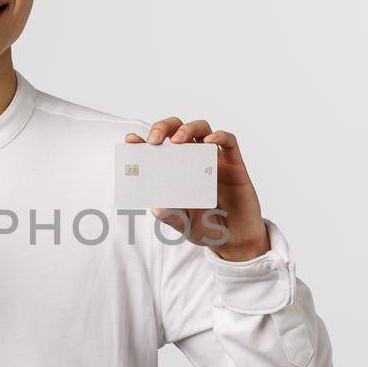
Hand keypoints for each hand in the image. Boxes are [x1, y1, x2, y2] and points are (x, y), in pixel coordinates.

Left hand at [125, 116, 269, 260]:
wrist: (237, 239)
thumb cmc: (207, 228)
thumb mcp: (186, 226)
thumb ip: (172, 218)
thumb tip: (156, 209)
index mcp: (176, 172)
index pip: (157, 149)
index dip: (142, 141)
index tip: (130, 139)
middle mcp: (193, 161)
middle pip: (177, 130)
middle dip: (164, 127)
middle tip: (154, 140)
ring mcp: (213, 160)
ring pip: (201, 129)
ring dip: (188, 128)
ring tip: (178, 140)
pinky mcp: (234, 164)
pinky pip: (229, 142)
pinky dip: (219, 136)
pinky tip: (209, 141)